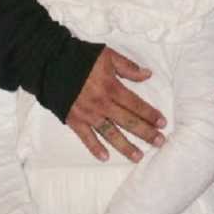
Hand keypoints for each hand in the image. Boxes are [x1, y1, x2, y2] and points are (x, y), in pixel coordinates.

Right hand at [66, 46, 164, 160]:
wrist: (50, 63)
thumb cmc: (80, 58)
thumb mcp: (107, 56)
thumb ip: (128, 67)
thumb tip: (148, 74)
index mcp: (112, 87)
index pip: (136, 104)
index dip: (150, 114)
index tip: (163, 123)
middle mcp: (102, 104)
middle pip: (127, 121)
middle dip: (145, 133)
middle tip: (159, 142)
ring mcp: (88, 114)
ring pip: (110, 133)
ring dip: (125, 146)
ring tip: (138, 156)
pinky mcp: (74, 120)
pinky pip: (86, 137)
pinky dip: (95, 148)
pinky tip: (105, 157)